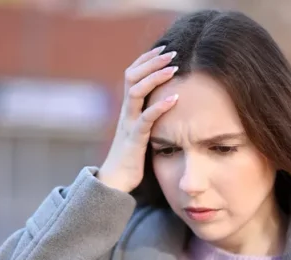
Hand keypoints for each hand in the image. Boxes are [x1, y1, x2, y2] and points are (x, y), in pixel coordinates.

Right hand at [98, 45, 179, 192]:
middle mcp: (126, 111)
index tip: (165, 47)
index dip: (147, 59)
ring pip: (136, 92)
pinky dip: (160, 107)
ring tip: (173, 68)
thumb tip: (167, 102)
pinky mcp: (134, 140)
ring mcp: (128, 124)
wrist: (115, 181)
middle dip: (152, 62)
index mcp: (128, 107)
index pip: (133, 74)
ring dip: (155, 78)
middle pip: (132, 76)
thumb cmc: (132, 156)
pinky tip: (174, 99)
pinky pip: (145, 119)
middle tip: (172, 51)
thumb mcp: (141, 130)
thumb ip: (149, 115)